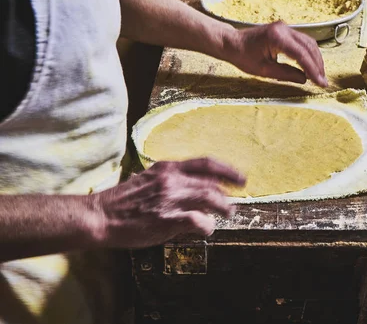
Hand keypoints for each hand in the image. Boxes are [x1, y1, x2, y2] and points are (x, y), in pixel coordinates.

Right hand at [93, 158, 245, 247]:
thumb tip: (193, 189)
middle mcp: (172, 180)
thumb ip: (169, 181)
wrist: (100, 216)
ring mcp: (171, 198)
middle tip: (232, 205)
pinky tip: (205, 229)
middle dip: (226, 195)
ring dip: (222, 209)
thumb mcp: (147, 180)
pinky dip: (207, 226)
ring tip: (225, 215)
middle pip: (211, 184)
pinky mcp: (168, 219)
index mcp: (167, 168)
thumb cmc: (122, 201)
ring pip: (210, 200)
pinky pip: (200, 221)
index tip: (240, 178)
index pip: (205, 164)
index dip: (227, 170)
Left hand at [226, 22, 327, 86]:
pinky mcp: (286, 30)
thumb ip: (285, 74)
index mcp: (276, 37)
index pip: (301, 54)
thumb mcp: (263, 70)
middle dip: (318, 65)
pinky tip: (311, 66)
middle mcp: (284, 28)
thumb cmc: (242, 56)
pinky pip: (303, 41)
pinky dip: (309, 54)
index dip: (313, 69)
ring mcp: (286, 27)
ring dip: (316, 59)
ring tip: (319, 76)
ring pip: (309, 43)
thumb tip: (304, 79)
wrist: (231, 42)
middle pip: (309, 46)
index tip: (321, 83)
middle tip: (323, 82)